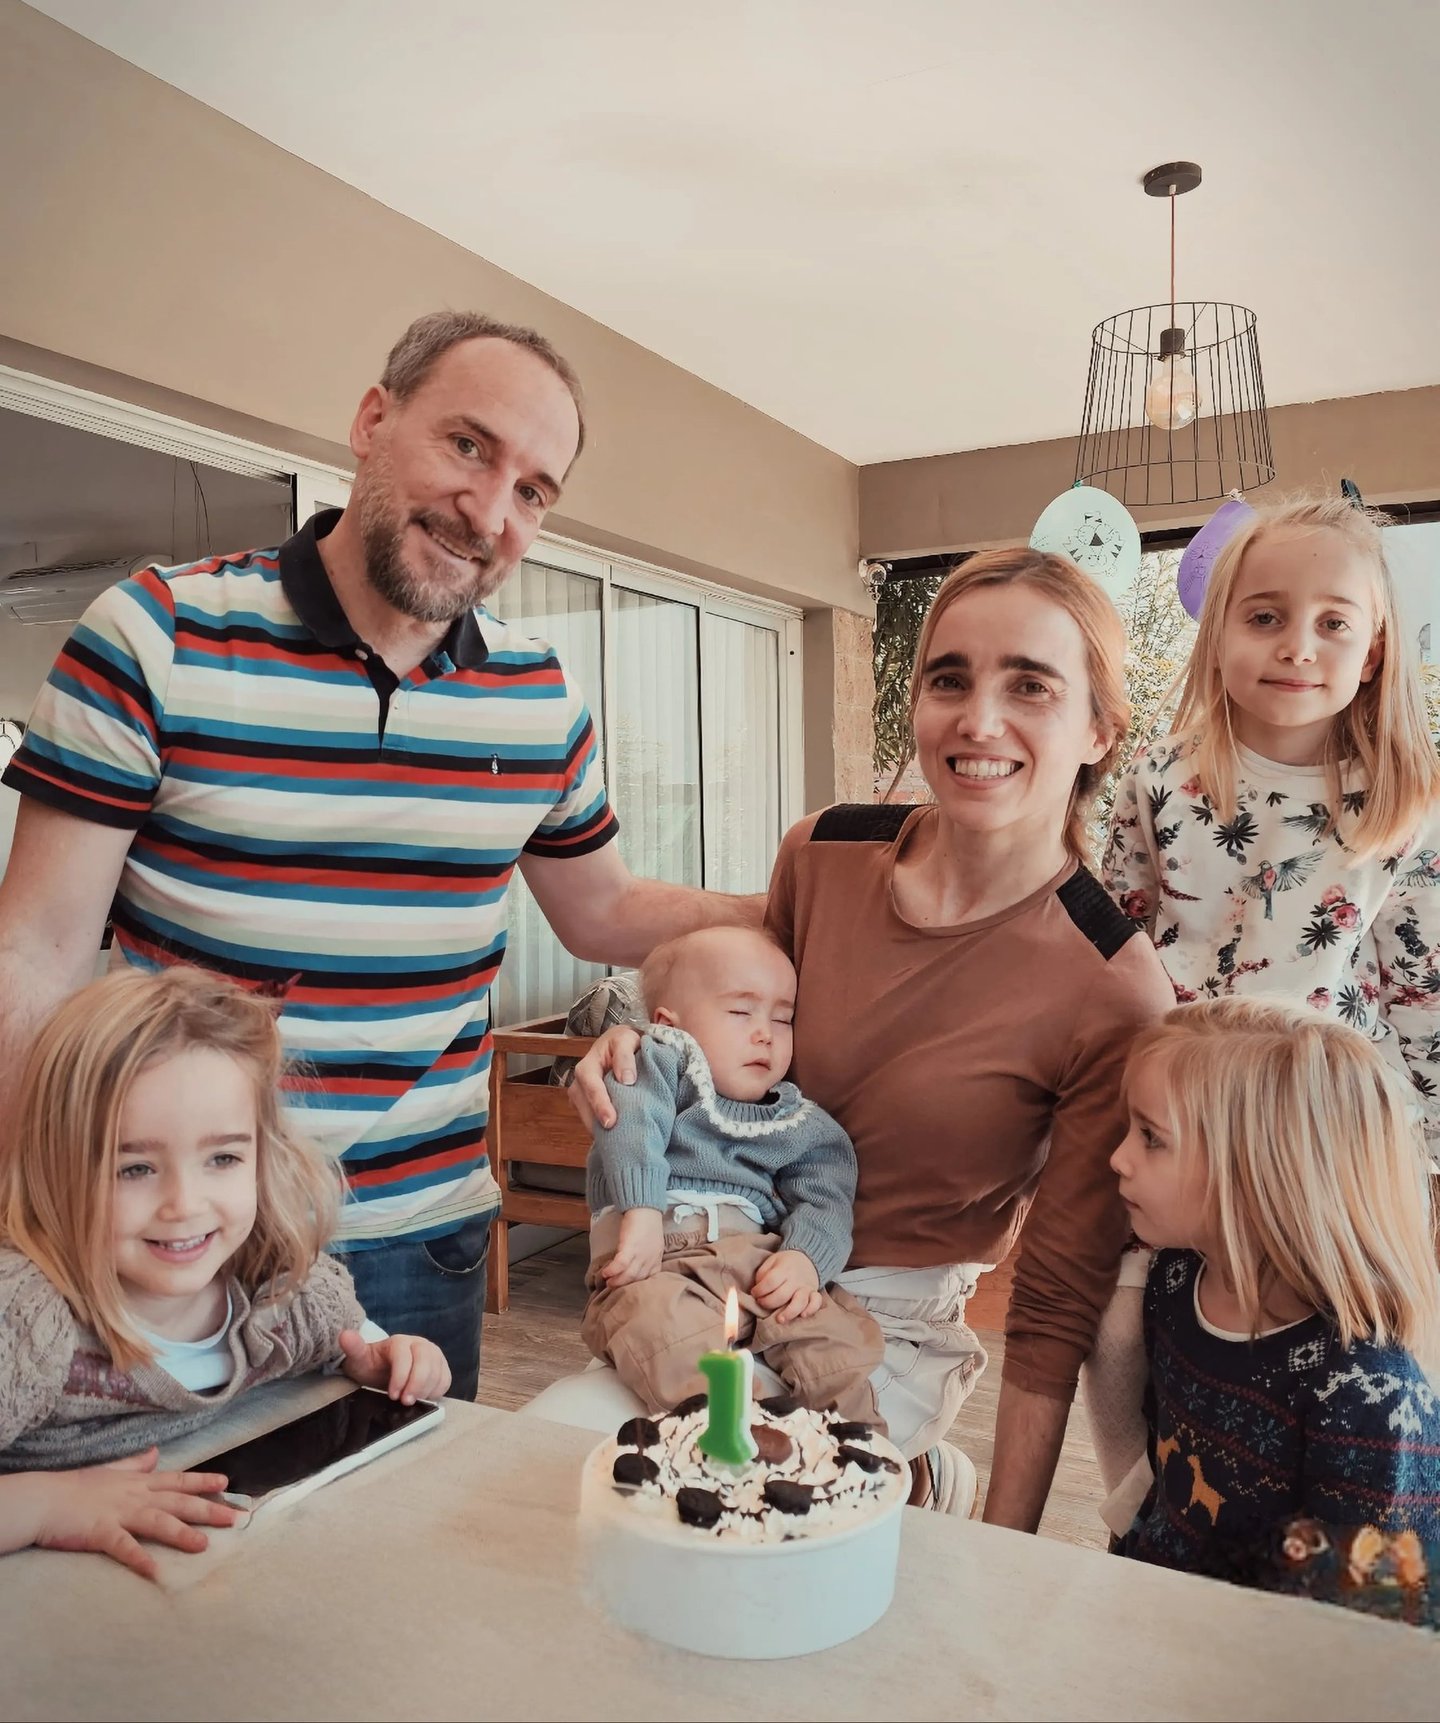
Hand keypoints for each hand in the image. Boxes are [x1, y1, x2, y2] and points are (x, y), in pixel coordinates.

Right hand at [2, 1449, 238, 1579]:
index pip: (178, 1480)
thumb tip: (155, 1453)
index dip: (203, 1481)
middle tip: (236, 1518)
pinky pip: (123, 1546)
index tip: (227, 1483)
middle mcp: (135, 1496)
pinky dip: (139, 1558)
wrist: (44, 1500)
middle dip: (209, 1510)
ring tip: (204, 1545)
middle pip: (178, 1502)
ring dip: (181, 1534)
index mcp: (138, 1483)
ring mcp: (119, 1514)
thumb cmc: (75, 1487)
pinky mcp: (100, 1533)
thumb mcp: (111, 1471)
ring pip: (157, 1522)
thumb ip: (136, 1465)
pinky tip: (155, 1571)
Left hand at [338, 1331, 451, 1402]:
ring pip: (437, 1370)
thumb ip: (354, 1348)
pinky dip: (436, 1391)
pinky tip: (423, 1398)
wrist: (383, 1371)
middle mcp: (420, 1345)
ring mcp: (433, 1356)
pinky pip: (445, 1379)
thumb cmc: (372, 1366)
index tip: (392, 1394)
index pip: (404, 1355)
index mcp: (400, 1341)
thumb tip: (344, 1335)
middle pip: (426, 1361)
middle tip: (405, 1402)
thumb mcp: (360, 1359)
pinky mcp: (442, 1368)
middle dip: (416, 1384)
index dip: (400, 1376)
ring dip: (426, 1390)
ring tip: (412, 1402)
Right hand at [567, 1026, 642, 1130]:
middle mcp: (580, 1083)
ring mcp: (583, 1096)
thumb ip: (625, 1056)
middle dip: (596, 1123)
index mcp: (588, 1066)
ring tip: (615, 1143)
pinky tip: (614, 1138)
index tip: (610, 1121)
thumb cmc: (624, 1042)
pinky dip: (602, 1129)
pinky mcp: (590, 1107)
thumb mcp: (626, 1040)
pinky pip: (592, 1120)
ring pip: (586, 1116)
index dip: (599, 1104)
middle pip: (584, 1106)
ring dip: (598, 1129)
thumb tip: (627, 1080)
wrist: (623, 1044)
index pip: (590, 1086)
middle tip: (613, 1139)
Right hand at [600, 1208, 664, 1287]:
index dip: (638, 1285)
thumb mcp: (653, 1243)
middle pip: (637, 1280)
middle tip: (614, 1288)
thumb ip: (648, 1255)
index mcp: (656, 1258)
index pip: (649, 1278)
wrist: (645, 1207)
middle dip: (625, 1286)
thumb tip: (637, 1264)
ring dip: (617, 1281)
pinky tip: (605, 1273)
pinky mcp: (630, 1247)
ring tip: (608, 1283)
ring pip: (629, 1276)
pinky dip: (612, 1271)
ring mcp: (641, 1254)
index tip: (629, 1287)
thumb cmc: (648, 1223)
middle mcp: (650, 1259)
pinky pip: (620, 1265)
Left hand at [752, 1250, 821, 1323]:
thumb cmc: (784, 1264)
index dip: (760, 1290)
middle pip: (782, 1294)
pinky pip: (816, 1302)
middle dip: (769, 1303)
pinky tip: (803, 1315)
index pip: (771, 1281)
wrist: (807, 1259)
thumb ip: (763, 1275)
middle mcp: (796, 1279)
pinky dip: (811, 1309)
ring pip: (800, 1301)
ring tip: (780, 1319)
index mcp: (784, 1269)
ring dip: (789, 1312)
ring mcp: (806, 1287)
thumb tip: (757, 1290)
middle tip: (762, 1303)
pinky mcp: (814, 1293)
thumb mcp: (771, 1262)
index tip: (754, 1293)